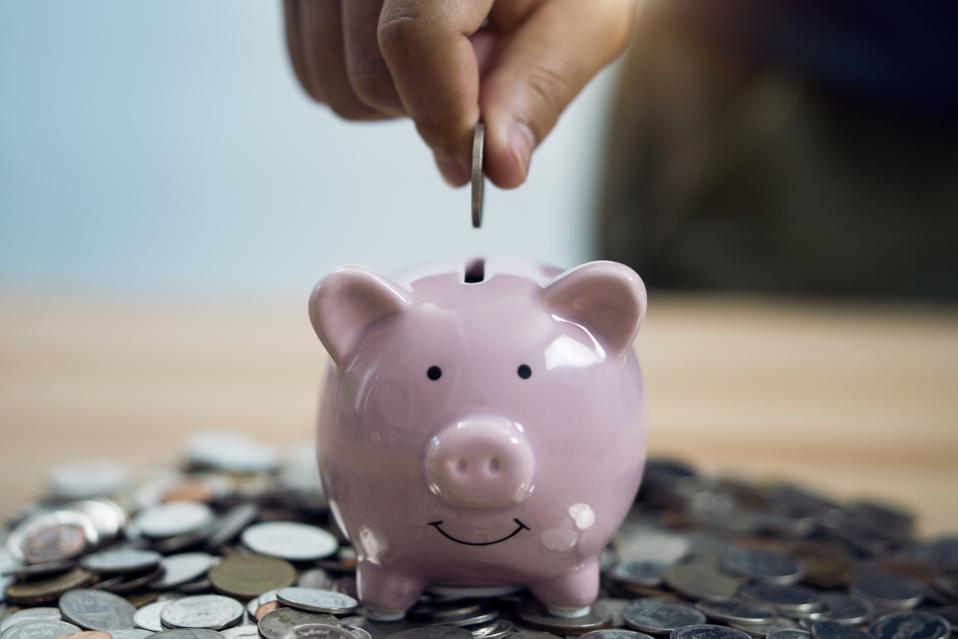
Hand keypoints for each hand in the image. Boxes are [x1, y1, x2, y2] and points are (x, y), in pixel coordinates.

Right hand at [283, 0, 635, 187]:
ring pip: (331, 85)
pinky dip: (362, 83)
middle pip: (368, 76)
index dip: (445, 111)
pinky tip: (407, 50)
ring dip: (394, 98)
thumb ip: (540, 87)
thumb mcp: (583, 18)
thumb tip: (500, 165)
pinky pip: (311, 70)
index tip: (478, 151)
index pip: (413, 35)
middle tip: (480, 67)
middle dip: (429, 104)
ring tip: (446, 52)